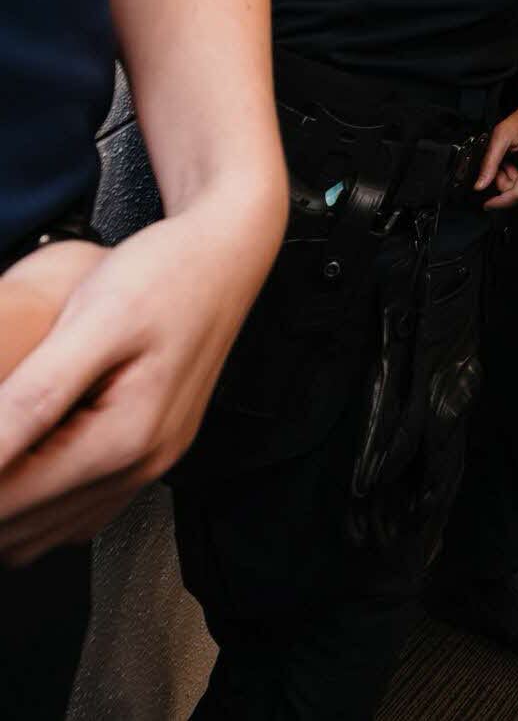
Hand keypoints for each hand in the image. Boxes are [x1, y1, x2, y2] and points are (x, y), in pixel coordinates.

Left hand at [0, 200, 278, 563]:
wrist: (228, 251)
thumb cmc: (167, 273)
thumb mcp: (94, 321)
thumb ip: (34, 395)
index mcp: (126, 438)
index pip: (10, 499)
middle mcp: (144, 464)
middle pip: (24, 528)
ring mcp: (152, 464)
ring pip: (47, 533)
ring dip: (6, 509)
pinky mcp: (151, 453)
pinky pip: (78, 515)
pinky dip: (37, 507)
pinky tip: (21, 464)